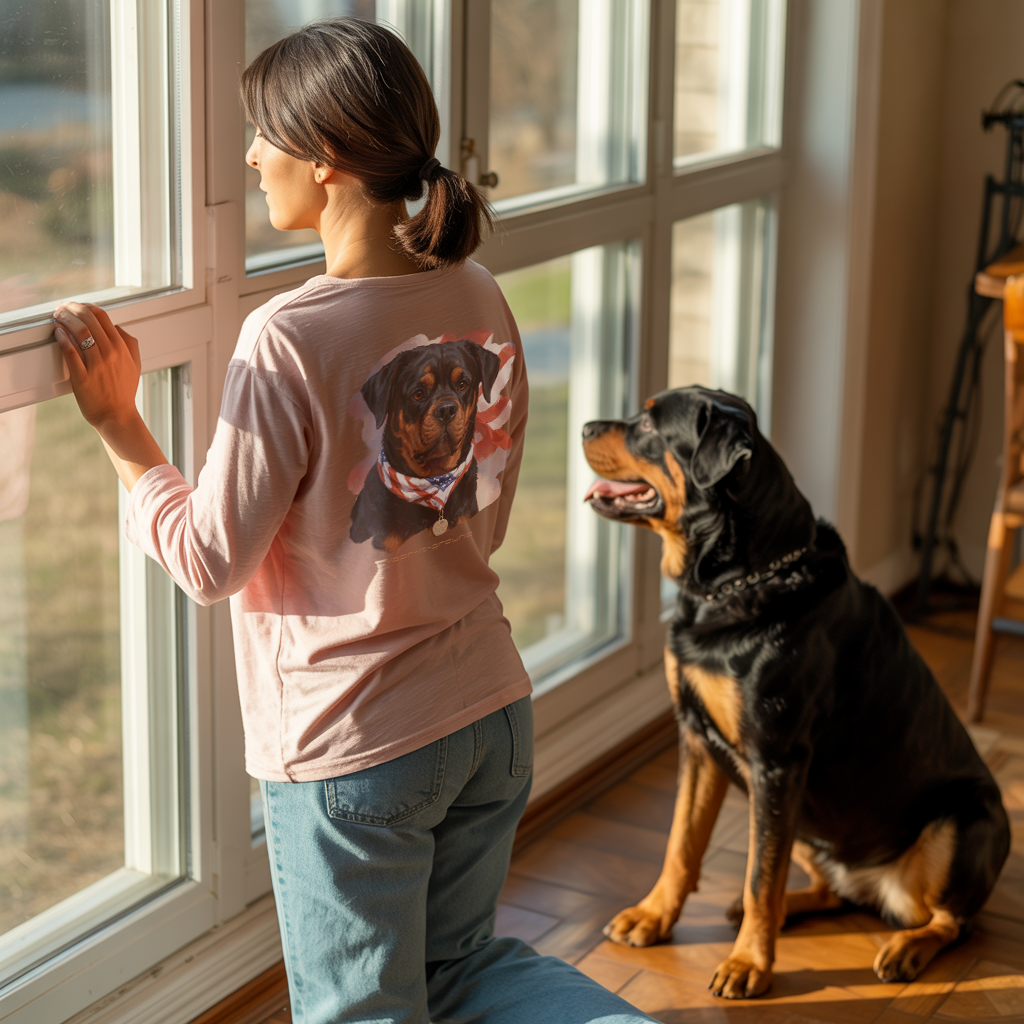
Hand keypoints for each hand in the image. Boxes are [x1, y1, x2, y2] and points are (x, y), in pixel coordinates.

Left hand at [53, 302, 140, 430]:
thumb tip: (117, 327)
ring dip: (65, 319)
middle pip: (88, 319)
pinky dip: (62, 338)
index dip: (86, 306)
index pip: (102, 316)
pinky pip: (70, 352)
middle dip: (72, 308)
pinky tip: (57, 332)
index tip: (77, 306)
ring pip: (78, 332)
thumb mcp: (136, 365)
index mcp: (122, 348)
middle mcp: (110, 353)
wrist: (117, 416)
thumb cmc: (124, 392)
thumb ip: (130, 344)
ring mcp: (96, 365)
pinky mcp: (82, 376)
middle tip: (62, 307)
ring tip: (57, 316)